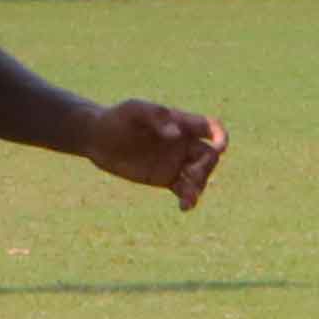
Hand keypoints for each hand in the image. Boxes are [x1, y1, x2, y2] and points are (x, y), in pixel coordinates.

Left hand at [82, 93, 223, 207]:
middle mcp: (183, 143)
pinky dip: (188, 199)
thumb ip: (158, 117)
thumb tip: (177, 134)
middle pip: (209, 156)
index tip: (219, 148)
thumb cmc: (117, 118)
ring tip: (187, 199)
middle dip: (206, 167)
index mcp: (181, 123)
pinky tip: (184, 207)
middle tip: (191, 175)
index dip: (221, 137)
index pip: (211, 127)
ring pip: (200, 177)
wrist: (97, 138)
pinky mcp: (165, 179)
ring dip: (199, 187)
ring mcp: (176, 162)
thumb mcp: (135, 110)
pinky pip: (185, 191)